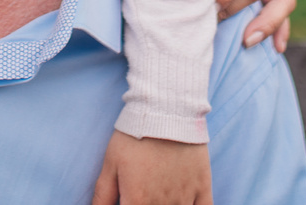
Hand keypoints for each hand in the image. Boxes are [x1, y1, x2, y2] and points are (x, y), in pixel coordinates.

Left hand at [90, 132, 211, 204]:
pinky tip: (184, 204)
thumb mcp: (111, 163)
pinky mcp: (202, 186)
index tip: (129, 201)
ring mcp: (185, 197)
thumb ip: (103, 196)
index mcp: (138, 201)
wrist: (166, 109)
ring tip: (160, 198)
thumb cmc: (134, 135)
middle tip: (144, 196)